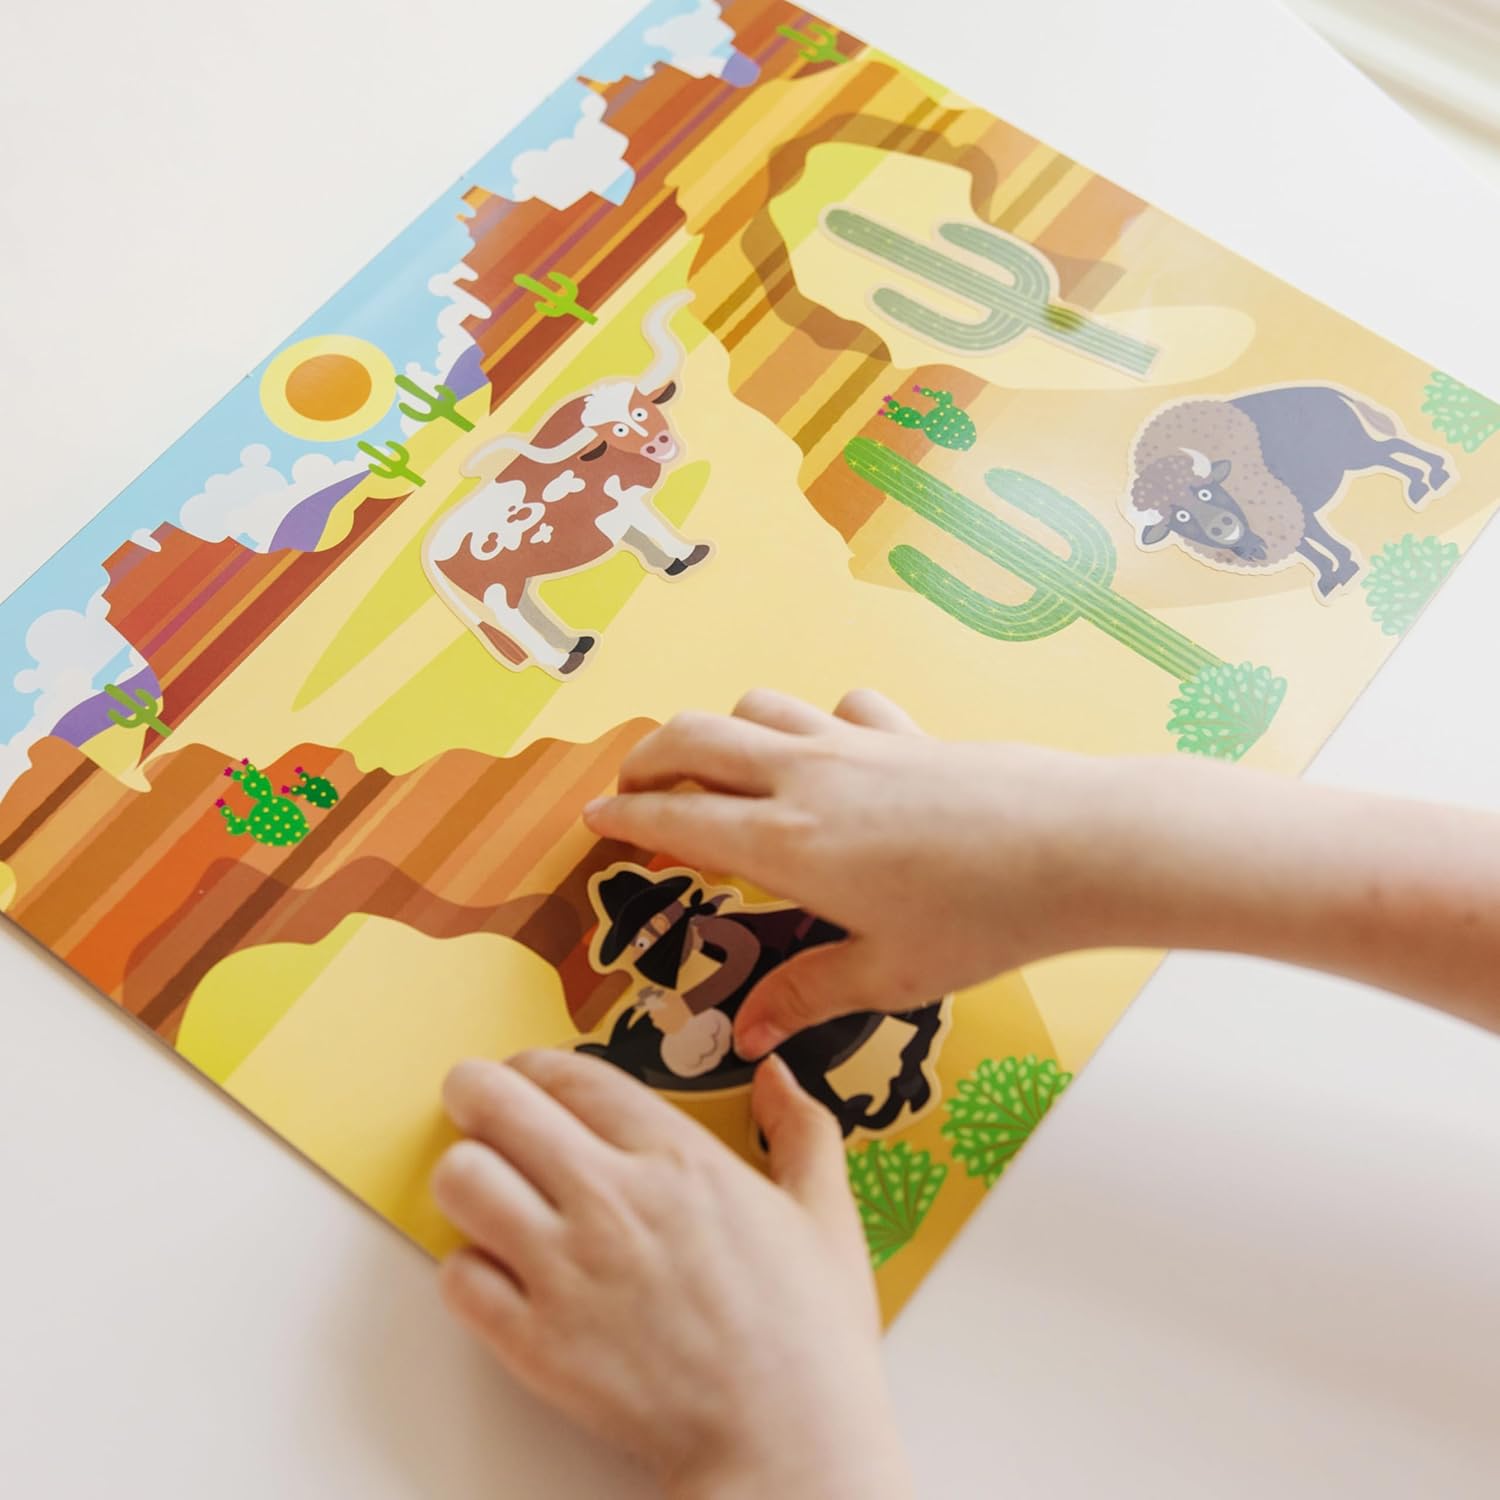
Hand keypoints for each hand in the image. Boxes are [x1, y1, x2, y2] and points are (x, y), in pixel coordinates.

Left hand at [432, 1050, 912, 1499]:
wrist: (785, 1445)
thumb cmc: (809, 1336)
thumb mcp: (827, 1214)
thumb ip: (804, 1130)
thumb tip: (780, 1076)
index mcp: (678, 1158)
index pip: (571, 1076)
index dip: (535, 1066)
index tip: (528, 1074)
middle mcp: (611, 1198)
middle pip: (495, 1105)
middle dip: (474, 1092)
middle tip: (475, 1103)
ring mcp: (566, 1270)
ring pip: (460, 1181)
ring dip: (466, 1175)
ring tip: (486, 1189)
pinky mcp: (534, 1342)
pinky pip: (456, 1276)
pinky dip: (466, 1269)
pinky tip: (498, 1273)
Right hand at [584, 688, 1127, 1056]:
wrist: (1075, 844)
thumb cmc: (980, 917)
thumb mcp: (887, 976)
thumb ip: (806, 995)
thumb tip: (747, 1036)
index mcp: (784, 844)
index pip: (677, 818)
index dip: (626, 815)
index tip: (594, 816)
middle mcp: (804, 779)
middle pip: (695, 739)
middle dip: (649, 756)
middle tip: (633, 784)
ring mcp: (854, 744)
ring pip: (758, 708)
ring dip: (723, 730)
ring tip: (720, 766)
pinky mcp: (904, 730)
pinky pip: (839, 707)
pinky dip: (816, 721)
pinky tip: (833, 750)